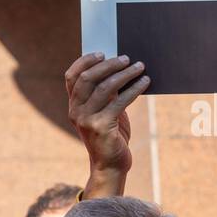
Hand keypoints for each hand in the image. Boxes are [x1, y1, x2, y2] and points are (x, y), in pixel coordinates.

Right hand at [65, 53, 149, 196]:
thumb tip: (118, 66)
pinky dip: (134, 89)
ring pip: (105, 87)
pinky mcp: (102, 127)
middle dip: (108, 65)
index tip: (102, 52)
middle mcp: (75, 111)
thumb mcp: (104, 111)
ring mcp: (86, 120)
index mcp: (73, 105)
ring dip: (125, 73)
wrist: (110, 164)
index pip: (71, 76)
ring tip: (140, 66)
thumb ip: (105, 93)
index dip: (85, 61)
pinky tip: (145, 82)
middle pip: (87, 78)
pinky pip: (120, 101)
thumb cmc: (110, 135)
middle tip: (126, 58)